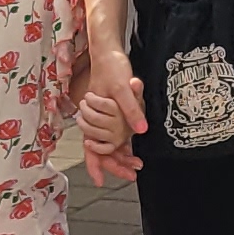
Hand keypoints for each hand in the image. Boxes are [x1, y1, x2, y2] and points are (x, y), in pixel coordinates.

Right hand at [79, 52, 144, 184]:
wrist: (108, 52)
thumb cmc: (111, 68)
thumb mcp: (123, 88)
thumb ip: (132, 109)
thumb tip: (141, 131)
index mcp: (93, 119)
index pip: (92, 149)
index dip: (96, 166)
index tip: (101, 181)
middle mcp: (96, 122)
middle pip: (103, 150)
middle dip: (116, 164)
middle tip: (133, 173)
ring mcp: (103, 119)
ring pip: (109, 144)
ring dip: (121, 155)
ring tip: (137, 164)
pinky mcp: (111, 114)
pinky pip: (115, 133)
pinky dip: (124, 143)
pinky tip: (134, 149)